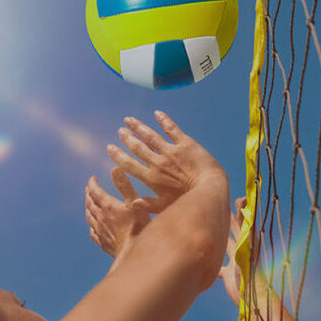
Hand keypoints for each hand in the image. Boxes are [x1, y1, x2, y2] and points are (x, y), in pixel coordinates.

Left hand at [85, 168, 150, 259]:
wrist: (133, 252)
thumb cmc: (137, 227)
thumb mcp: (134, 202)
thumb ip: (124, 185)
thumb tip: (115, 168)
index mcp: (108, 206)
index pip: (95, 191)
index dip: (92, 183)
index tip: (92, 178)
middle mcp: (100, 217)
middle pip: (90, 203)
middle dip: (89, 194)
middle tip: (89, 189)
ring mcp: (100, 231)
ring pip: (89, 217)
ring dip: (88, 208)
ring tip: (88, 204)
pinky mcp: (103, 242)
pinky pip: (93, 232)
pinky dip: (91, 225)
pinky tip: (93, 227)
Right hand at [106, 111, 226, 212]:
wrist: (209, 189)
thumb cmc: (186, 201)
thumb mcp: (165, 207)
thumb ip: (147, 205)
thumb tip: (132, 203)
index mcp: (152, 178)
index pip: (129, 164)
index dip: (118, 155)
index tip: (110, 148)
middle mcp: (158, 162)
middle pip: (137, 147)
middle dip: (127, 138)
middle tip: (120, 131)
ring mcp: (171, 151)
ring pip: (150, 136)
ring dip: (138, 127)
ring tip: (129, 120)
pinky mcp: (185, 144)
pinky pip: (172, 129)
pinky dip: (164, 120)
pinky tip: (157, 113)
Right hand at [219, 197, 264, 306]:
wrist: (251, 298)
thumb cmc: (249, 274)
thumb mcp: (245, 248)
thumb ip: (243, 229)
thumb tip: (242, 207)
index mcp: (246, 242)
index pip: (242, 221)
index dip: (239, 209)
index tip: (238, 198)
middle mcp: (240, 250)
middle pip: (233, 230)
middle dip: (228, 219)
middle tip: (221, 206)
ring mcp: (234, 262)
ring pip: (226, 245)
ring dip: (221, 237)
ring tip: (214, 227)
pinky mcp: (228, 274)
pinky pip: (218, 267)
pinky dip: (212, 265)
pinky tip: (205, 263)